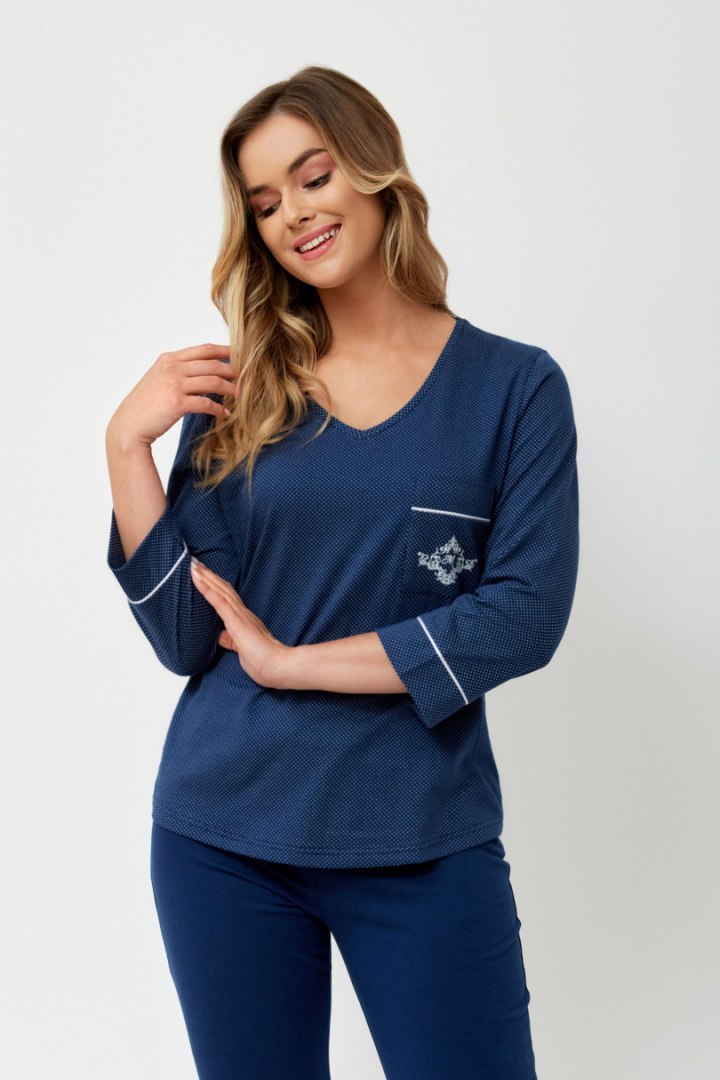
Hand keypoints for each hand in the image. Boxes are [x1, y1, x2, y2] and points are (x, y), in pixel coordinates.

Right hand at [106, 342, 237, 452]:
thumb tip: (206, 373)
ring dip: (232, 390)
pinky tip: (225, 414)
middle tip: (251, 378)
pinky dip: (219, 409)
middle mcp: (172, 368)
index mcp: (169, 359)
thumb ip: (179, 372)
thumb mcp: (159, 380)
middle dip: (235, 371)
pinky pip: (207, 403)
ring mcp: (174, 384)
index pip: (205, 349)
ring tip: (243, 396)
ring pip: (214, 382)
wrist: (128, 426)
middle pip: (213, 364)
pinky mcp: (177, 403)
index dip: (227, 351)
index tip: (243, 356)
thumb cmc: (145, 406)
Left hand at [189, 558, 291, 688]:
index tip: (205, 574)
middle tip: (196, 563)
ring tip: (194, 566)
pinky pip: (220, 602)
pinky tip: (199, 580)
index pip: (227, 598)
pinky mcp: (237, 622)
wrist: (277, 666)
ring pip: (221, 591)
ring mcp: (240, 616)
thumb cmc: (263, 661)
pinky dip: (208, 590)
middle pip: (223, 589)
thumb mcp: (241, 648)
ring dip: (206, 578)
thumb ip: (232, 640)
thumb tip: (222, 636)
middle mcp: (243, 613)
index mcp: (244, 619)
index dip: (216, 585)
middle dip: (209, 576)